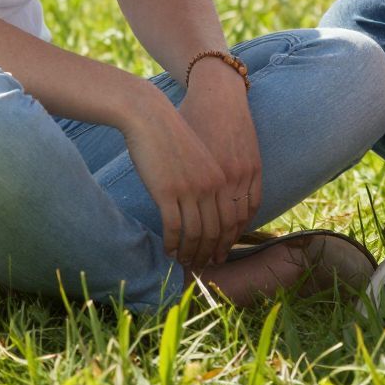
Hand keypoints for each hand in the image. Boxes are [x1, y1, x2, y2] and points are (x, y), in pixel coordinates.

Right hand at [120, 91, 230, 269]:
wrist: (151, 117)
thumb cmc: (174, 136)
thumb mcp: (201, 158)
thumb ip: (209, 182)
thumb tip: (209, 210)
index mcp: (224, 177)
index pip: (233, 220)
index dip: (226, 242)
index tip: (218, 255)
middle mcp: (212, 185)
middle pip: (216, 231)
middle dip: (210, 253)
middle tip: (201, 267)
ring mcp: (190, 189)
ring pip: (196, 234)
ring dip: (190, 253)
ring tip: (183, 262)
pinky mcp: (167, 191)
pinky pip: (173, 228)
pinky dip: (171, 243)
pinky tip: (168, 250)